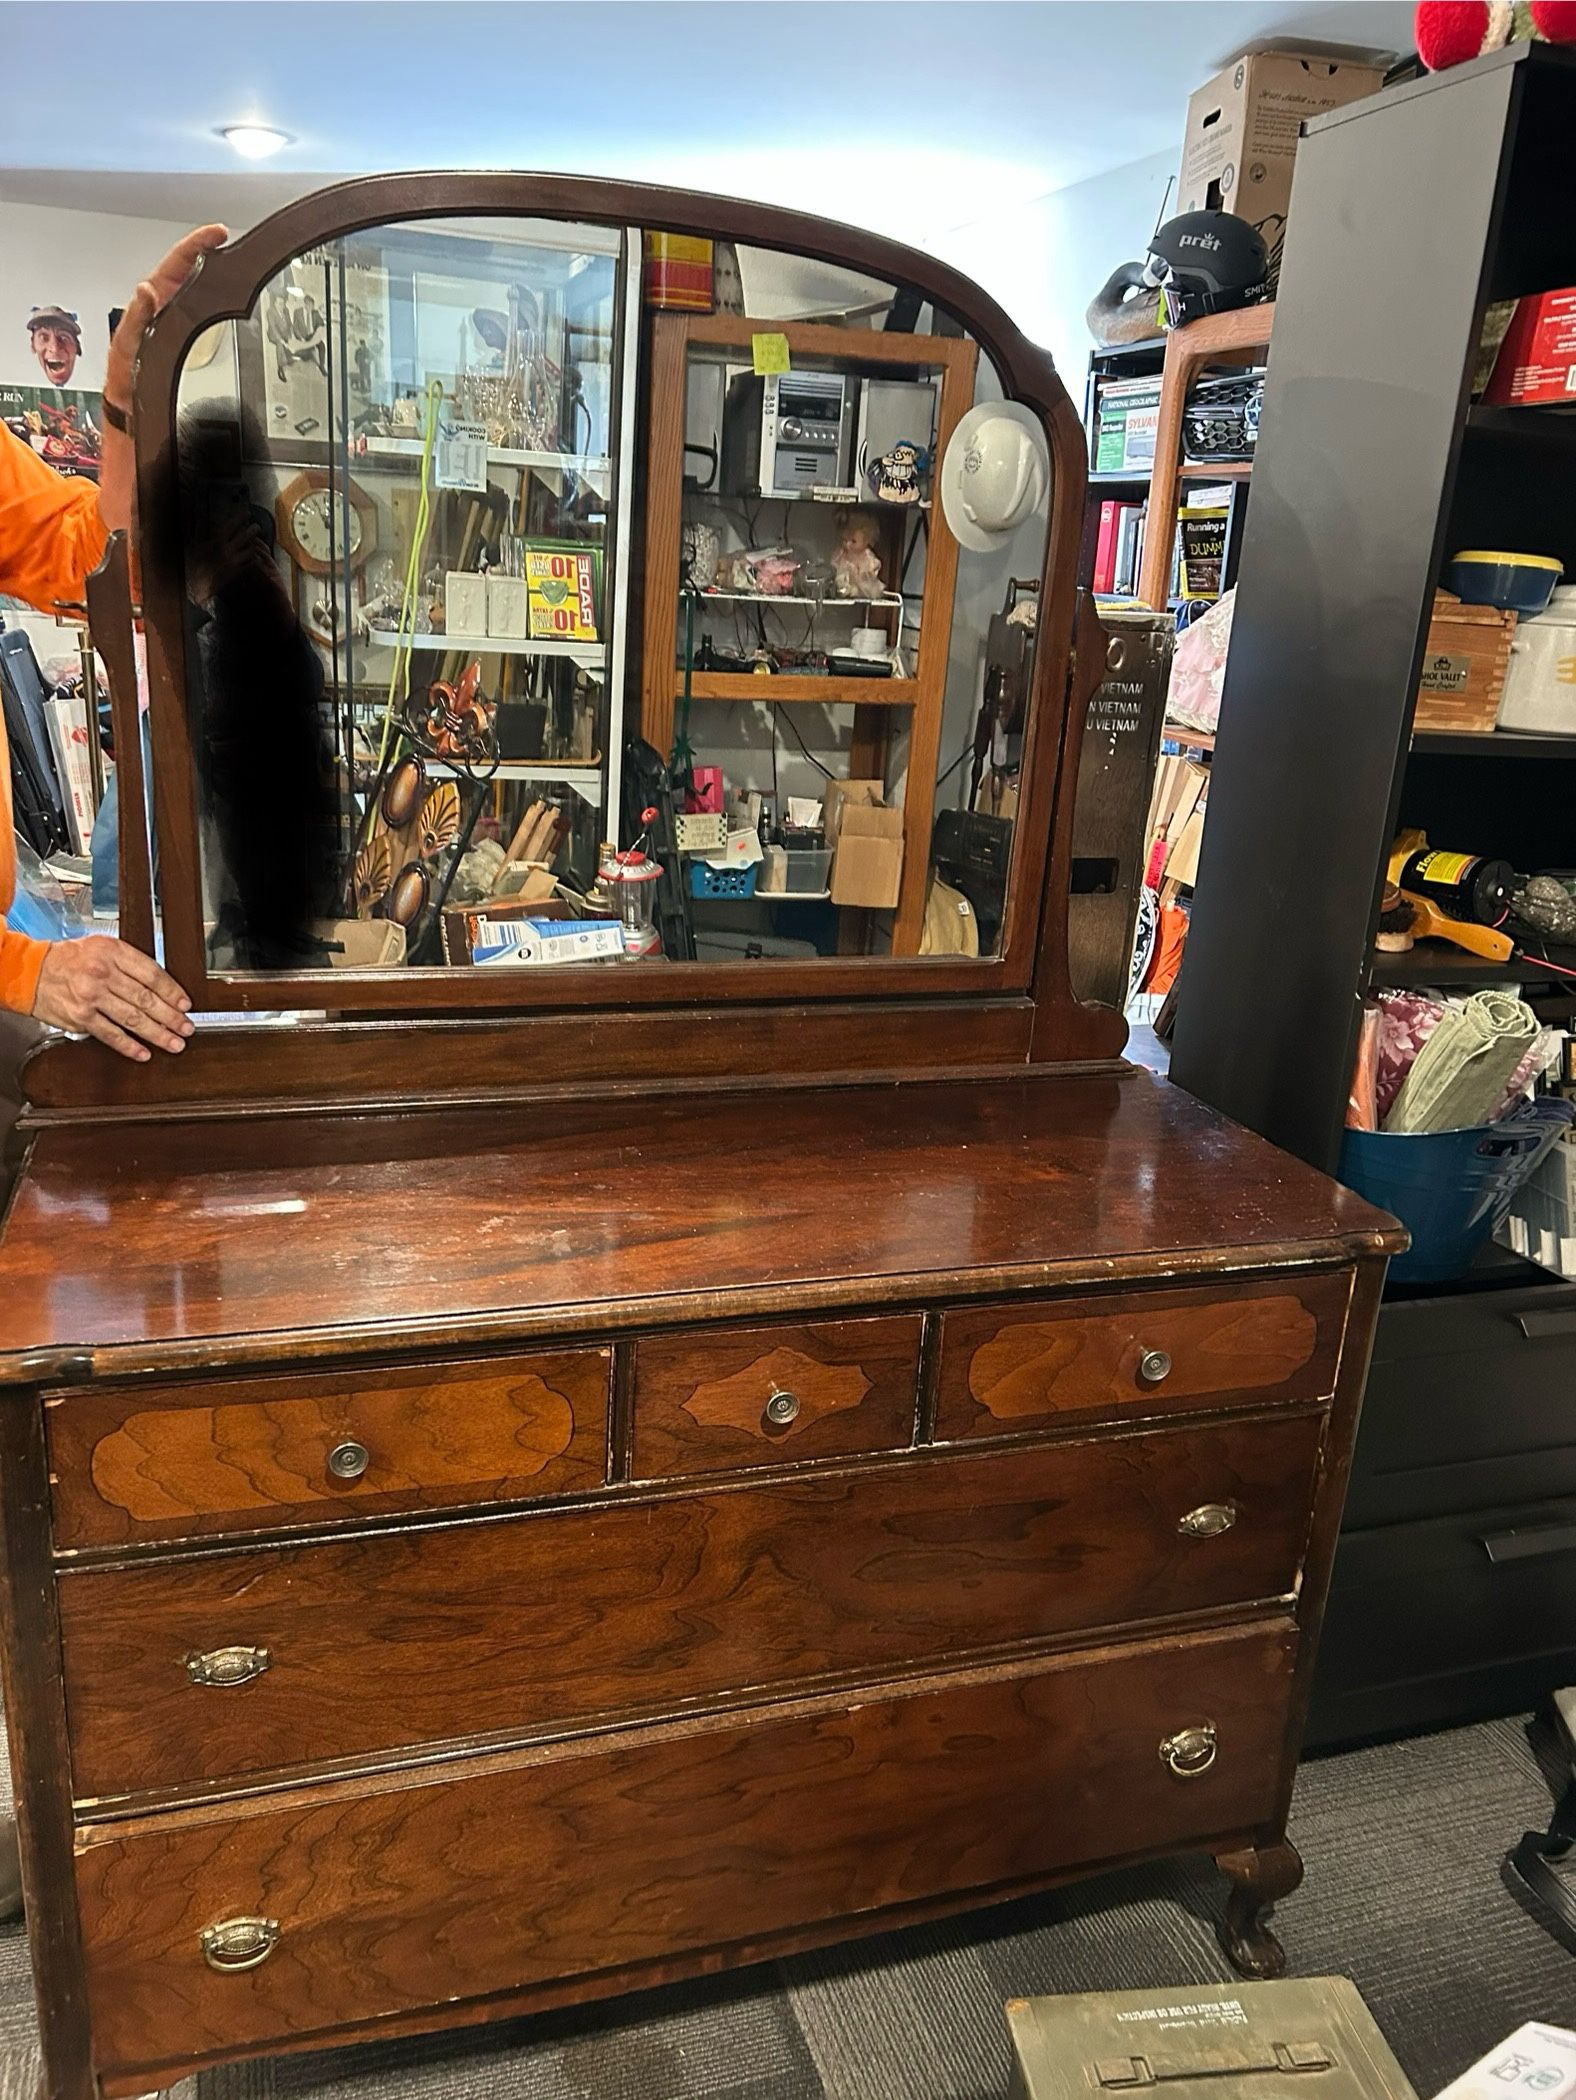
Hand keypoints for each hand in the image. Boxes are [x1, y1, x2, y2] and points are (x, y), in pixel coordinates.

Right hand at [31, 939, 193, 1061]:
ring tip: (174, 1043)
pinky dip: (129, 1046)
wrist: (32, 972)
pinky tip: (144, 1053)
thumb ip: (130, 963)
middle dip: (171, 1017)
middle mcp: (102, 973)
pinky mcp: (81, 1017)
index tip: (185, 1004)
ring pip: (133, 1019)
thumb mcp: (102, 947)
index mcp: (113, 952)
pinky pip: (111, 1035)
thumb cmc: (71, 960)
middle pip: (146, 999)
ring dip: (157, 1034)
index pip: (151, 974)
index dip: (173, 991)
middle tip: (186, 1028)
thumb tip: (163, 987)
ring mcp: (91, 997)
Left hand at [103, 223, 228, 414]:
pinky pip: (198, 307)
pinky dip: (211, 295)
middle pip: (185, 270)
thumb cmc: (126, 384)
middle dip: (206, 251)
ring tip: (228, 260)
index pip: (174, 265)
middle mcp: (160, 308)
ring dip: (210, 271)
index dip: (195, 245)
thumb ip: (135, 320)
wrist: (133, 412)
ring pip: (192, 286)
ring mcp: (171, 320)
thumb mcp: (127, 351)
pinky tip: (222, 296)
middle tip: (226, 240)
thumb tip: (147, 290)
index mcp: (149, 305)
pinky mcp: (180, 335)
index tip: (217, 234)